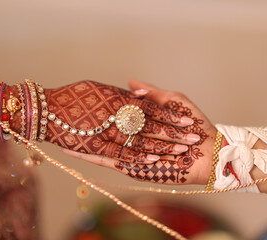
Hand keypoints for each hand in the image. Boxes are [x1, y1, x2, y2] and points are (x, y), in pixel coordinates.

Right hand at [63, 80, 216, 184]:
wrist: (209, 149)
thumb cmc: (193, 123)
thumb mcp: (172, 100)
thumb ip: (151, 94)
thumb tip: (131, 82)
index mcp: (140, 123)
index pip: (112, 116)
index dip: (95, 110)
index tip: (77, 101)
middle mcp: (132, 140)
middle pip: (103, 134)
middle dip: (83, 128)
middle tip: (60, 120)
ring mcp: (132, 154)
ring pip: (100, 148)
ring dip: (80, 143)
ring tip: (57, 135)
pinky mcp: (135, 167)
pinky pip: (110, 162)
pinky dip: (91, 158)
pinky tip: (73, 150)